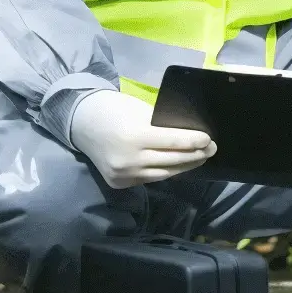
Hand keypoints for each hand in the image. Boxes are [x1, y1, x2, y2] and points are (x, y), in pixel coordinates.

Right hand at [68, 89, 216, 188]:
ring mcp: (124, 175)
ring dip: (183, 167)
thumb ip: (161, 125)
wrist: (80, 123)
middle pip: (172, 161)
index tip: (209, 140)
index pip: (173, 142)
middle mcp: (130, 160)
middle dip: (195, 156)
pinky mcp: (120, 183)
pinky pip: (149, 179)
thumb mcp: (140, 111)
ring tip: (199, 159)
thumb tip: (189, 135)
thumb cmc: (114, 109)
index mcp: (135, 136)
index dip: (194, 142)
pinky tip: (177, 166)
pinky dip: (165, 172)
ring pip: (163, 174)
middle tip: (211, 150)